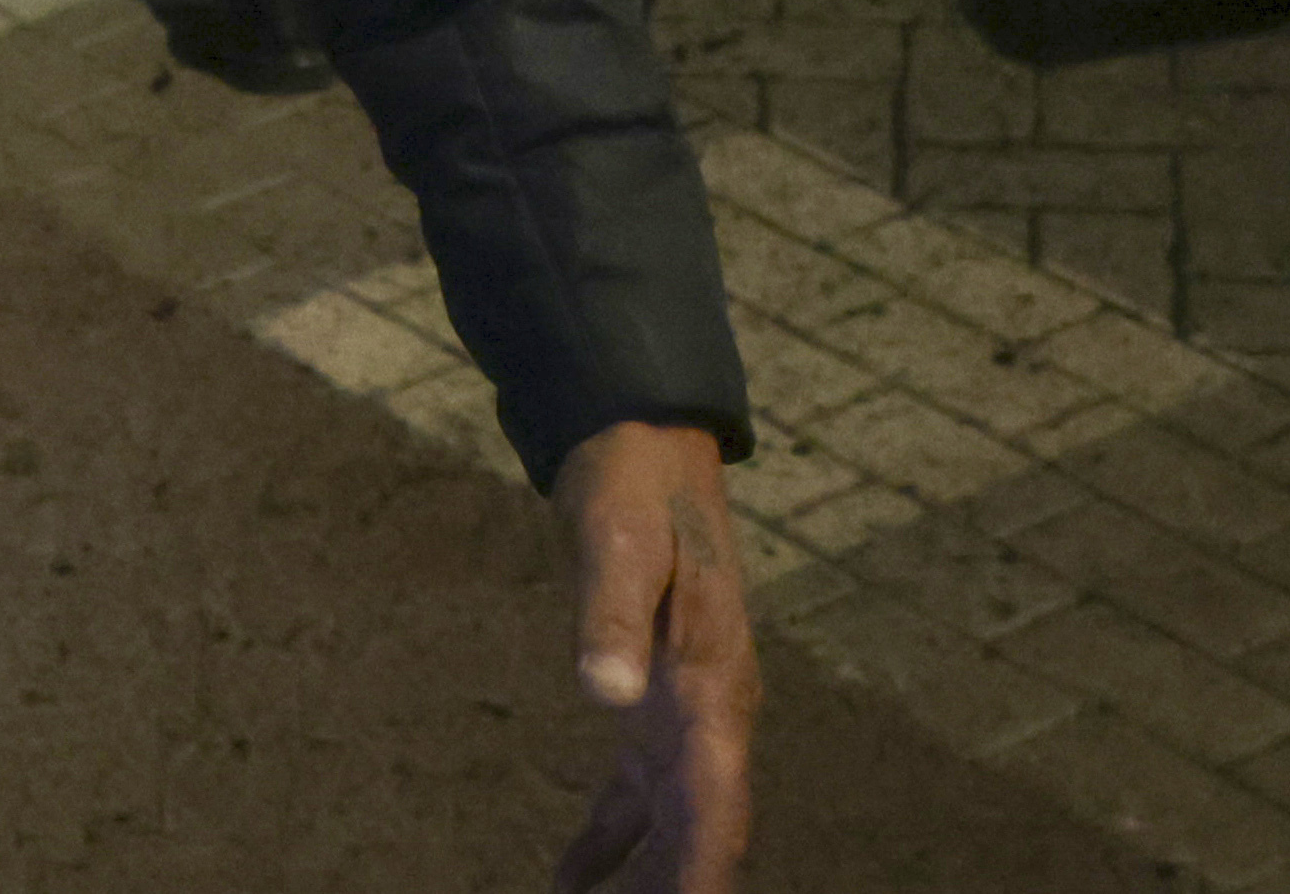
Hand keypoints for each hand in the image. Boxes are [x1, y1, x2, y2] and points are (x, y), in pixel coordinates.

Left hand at [549, 421, 757, 893]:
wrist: (642, 441)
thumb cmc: (632, 488)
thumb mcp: (615, 541)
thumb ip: (609, 616)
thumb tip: (602, 692)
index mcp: (713, 683)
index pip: (718, 803)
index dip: (706, 872)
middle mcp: (711, 711)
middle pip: (700, 832)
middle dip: (678, 891)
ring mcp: (686, 712)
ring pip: (674, 826)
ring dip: (649, 884)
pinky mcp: (653, 703)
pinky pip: (635, 798)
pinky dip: (608, 846)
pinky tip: (570, 884)